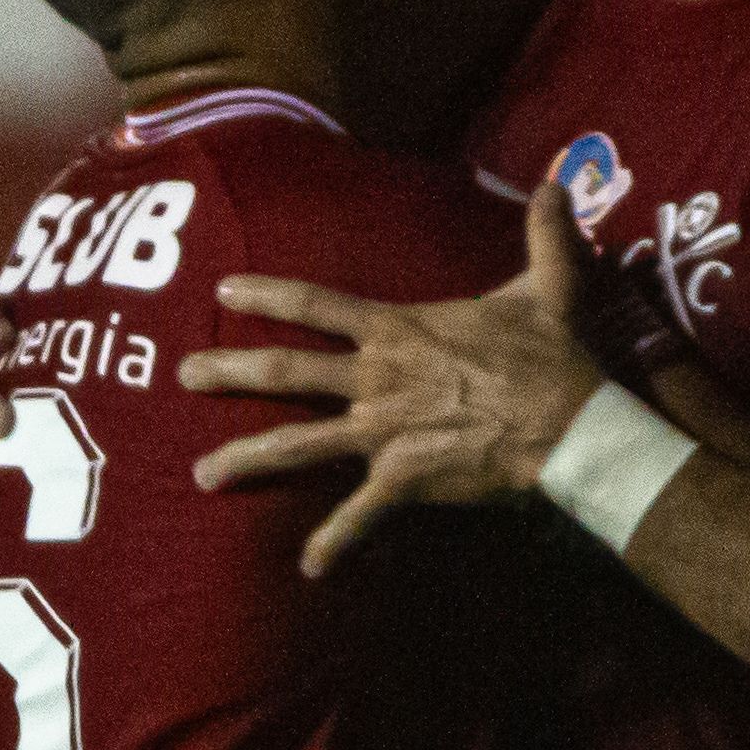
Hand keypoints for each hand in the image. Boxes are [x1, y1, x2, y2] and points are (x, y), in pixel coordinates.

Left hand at [180, 185, 608, 576]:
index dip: (267, 292)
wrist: (568, 426)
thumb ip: (544, 235)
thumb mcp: (549, 288)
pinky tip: (307, 568)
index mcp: (397, 330)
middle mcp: (376, 378)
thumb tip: (558, 181)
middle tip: (181, 373)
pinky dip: (332, 544)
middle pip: (285, 370)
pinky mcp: (402, 479)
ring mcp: (382, 431)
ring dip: (247, 458)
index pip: (316, 303)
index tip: (222, 288)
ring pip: (297, 444)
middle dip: (228, 370)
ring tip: (201, 474)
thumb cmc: (553, 358)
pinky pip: (358, 517)